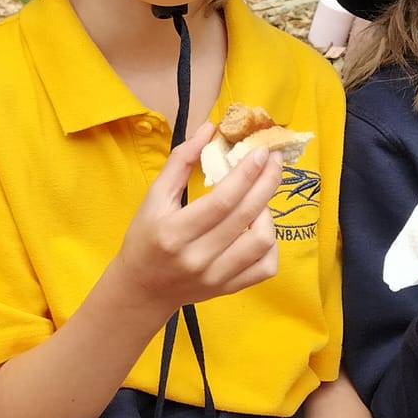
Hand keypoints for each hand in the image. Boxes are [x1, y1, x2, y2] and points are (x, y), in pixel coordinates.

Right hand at [110, 124, 280, 319]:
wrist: (143, 288)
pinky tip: (261, 226)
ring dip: (268, 212)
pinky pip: (266, 266)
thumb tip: (209, 128)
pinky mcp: (229, 288)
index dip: (246, 173)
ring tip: (261, 196)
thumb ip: (180, 161)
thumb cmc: (145, 238)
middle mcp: (197, 257)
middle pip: (246, 216)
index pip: (222, 200)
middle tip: (274, 160)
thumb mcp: (153, 197)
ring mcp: (216, 277)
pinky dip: (271, 243)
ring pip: (261, 242)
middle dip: (267, 182)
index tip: (261, 151)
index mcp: (174, 232)